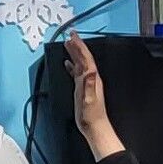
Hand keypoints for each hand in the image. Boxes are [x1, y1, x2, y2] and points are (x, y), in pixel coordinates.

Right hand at [66, 37, 121, 153]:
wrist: (95, 127)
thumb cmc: (91, 115)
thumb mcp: (89, 99)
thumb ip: (89, 84)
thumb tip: (89, 70)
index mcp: (92, 79)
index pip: (86, 59)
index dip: (80, 46)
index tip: (73, 37)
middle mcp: (90, 79)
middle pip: (83, 59)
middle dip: (77, 46)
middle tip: (70, 36)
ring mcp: (87, 84)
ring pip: (80, 64)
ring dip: (74, 54)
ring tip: (68, 45)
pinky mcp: (82, 89)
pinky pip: (76, 73)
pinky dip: (72, 66)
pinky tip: (68, 64)